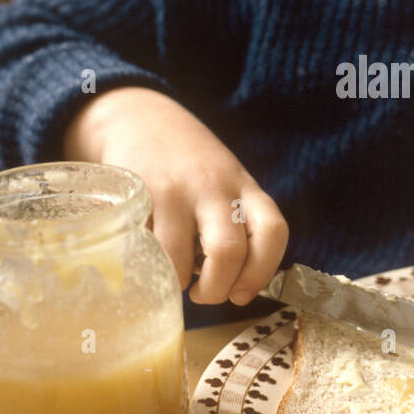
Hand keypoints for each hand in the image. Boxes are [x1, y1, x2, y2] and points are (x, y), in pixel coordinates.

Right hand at [61, 86, 288, 304]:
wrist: (143, 119)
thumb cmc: (191, 168)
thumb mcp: (226, 185)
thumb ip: (236, 225)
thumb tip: (234, 289)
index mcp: (245, 187)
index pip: (273, 231)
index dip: (262, 272)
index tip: (242, 295)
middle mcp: (216, 187)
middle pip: (230, 251)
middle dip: (217, 289)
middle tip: (203, 295)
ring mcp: (177, 191)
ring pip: (182, 257)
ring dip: (176, 284)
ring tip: (172, 279)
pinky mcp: (140, 195)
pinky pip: (146, 247)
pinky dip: (148, 266)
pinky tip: (149, 260)